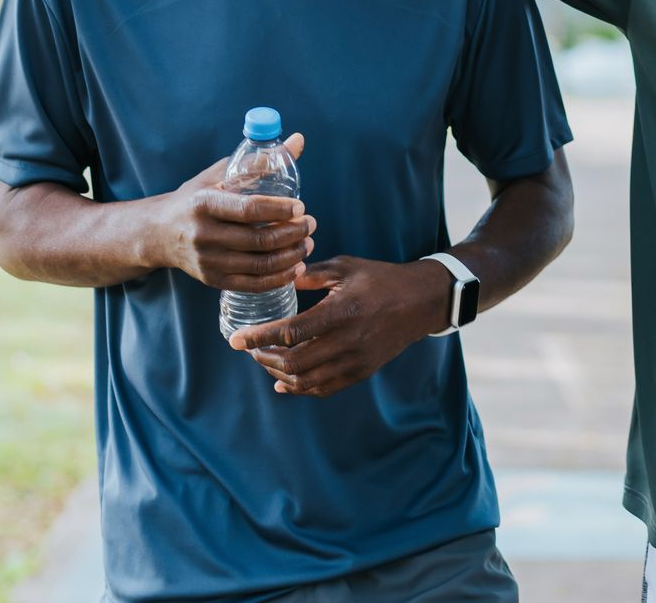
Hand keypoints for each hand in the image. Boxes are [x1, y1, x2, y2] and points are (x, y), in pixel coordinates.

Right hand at [153, 133, 314, 291]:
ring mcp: (207, 261)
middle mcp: (203, 235)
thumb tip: (298, 140)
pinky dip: (279, 277)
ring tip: (308, 243)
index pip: (247, 210)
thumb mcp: (220, 173)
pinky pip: (253, 284)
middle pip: (258, 240)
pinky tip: (296, 266)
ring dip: (291, 255)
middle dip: (293, 233)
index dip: (279, 210)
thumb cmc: (196, 198)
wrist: (159, 232)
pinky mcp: (212, 280)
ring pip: (259, 264)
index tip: (301, 207)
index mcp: (204, 204)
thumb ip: (259, 160)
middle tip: (311, 224)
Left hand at [229, 256, 445, 397]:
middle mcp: (348, 341)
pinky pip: (323, 388)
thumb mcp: (347, 267)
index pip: (290, 332)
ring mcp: (356, 360)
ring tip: (264, 361)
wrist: (420, 302)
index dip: (258, 338)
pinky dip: (300, 388)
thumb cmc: (381, 279)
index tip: (234, 340)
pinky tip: (284, 382)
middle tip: (249, 348)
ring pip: (305, 380)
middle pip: (293, 362)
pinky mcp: (361, 371)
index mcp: (342, 311)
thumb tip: (280, 277)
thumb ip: (312, 275)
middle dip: (263, 358)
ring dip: (278, 374)